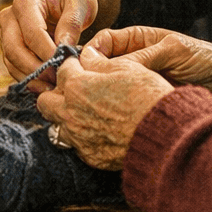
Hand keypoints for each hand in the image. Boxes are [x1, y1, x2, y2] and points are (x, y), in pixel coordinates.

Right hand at [0, 0, 121, 87]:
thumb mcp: (81, 3)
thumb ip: (71, 24)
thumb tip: (63, 49)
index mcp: (25, 2)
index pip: (32, 34)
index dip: (47, 54)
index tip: (65, 67)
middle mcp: (9, 16)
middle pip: (14, 49)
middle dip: (36, 69)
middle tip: (58, 82)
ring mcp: (6, 31)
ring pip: (11, 60)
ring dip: (31, 77)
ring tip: (54, 87)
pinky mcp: (9, 44)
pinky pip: (13, 65)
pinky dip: (28, 77)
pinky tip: (46, 85)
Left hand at [36, 49, 173, 170]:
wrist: (166, 136)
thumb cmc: (148, 97)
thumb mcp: (126, 68)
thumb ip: (99, 61)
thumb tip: (87, 55)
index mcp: (76, 86)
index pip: (61, 70)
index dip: (72, 65)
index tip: (80, 66)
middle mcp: (70, 113)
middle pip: (45, 101)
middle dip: (55, 93)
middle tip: (75, 90)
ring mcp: (78, 138)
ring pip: (57, 125)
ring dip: (66, 117)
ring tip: (85, 112)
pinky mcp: (90, 157)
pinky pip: (76, 145)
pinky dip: (82, 136)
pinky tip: (99, 131)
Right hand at [89, 26, 211, 110]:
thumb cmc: (204, 59)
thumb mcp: (174, 49)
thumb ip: (144, 55)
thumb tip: (111, 66)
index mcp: (136, 40)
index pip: (103, 42)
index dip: (91, 51)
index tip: (84, 64)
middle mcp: (132, 61)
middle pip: (100, 66)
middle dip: (88, 74)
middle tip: (79, 85)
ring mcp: (136, 83)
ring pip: (107, 87)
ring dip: (99, 94)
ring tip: (90, 103)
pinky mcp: (141, 102)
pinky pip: (122, 105)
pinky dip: (113, 109)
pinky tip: (107, 116)